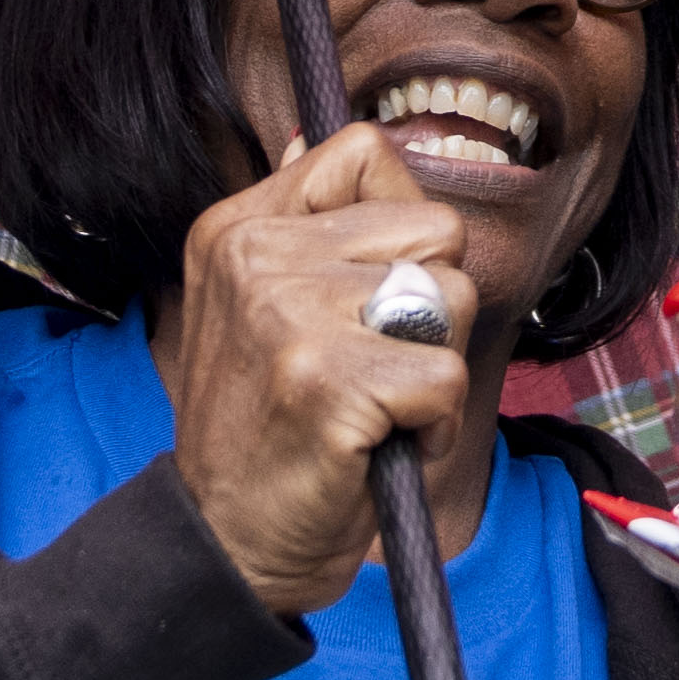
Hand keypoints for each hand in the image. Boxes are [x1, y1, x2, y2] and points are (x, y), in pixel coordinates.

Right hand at [159, 126, 478, 621]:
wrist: (228, 542)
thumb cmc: (266, 430)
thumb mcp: (252, 308)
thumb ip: (295, 223)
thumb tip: (311, 137)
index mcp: (237, 227)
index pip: (363, 153)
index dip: (401, 228)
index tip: (370, 294)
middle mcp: (256, 257)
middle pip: (434, 230)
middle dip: (431, 309)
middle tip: (376, 368)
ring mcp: (287, 315)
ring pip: (451, 299)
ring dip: (435, 370)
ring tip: (377, 408)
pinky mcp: (327, 381)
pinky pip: (447, 376)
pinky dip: (435, 428)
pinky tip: (382, 447)